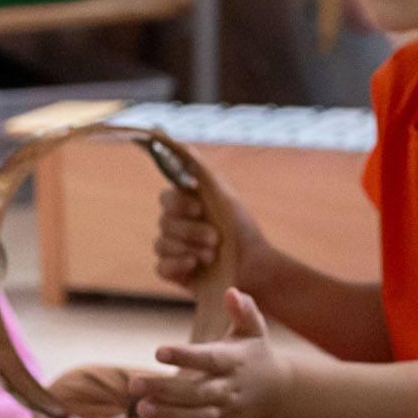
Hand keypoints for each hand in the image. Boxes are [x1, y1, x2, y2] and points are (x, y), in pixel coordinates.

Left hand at [126, 289, 290, 417]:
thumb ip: (244, 312)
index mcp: (233, 363)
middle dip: (165, 388)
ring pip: (196, 417)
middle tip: (133, 383)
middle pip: (196, 391)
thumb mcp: (254, 331)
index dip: (184, 355)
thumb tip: (232, 292)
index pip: (208, 359)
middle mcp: (229, 389)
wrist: (282, 391)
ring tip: (142, 409)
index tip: (158, 351)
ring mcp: (226, 412)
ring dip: (170, 416)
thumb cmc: (257, 355)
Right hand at [154, 178, 269, 295]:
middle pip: (164, 222)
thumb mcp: (225, 197)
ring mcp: (174, 250)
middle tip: (215, 238)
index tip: (199, 209)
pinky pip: (161, 267)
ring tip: (212, 255)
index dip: (179, 205)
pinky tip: (195, 265)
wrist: (257, 268)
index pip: (166, 199)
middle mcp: (177, 227)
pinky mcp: (175, 273)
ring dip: (190, 248)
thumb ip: (202, 173)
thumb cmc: (242, 230)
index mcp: (187, 207)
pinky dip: (177, 265)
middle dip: (191, 231)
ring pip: (161, 244)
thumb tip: (182, 144)